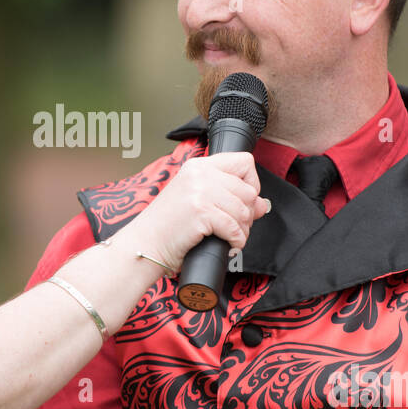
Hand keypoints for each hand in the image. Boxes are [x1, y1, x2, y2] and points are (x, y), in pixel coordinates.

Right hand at [116, 152, 269, 272]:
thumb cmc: (169, 227)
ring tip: (230, 238)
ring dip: (243, 230)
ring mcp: (199, 191)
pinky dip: (236, 241)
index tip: (241, 201)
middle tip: (235, 228)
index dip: (251, 183)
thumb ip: (229, 197)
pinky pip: (235, 227)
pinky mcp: (200, 211)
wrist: (144, 244)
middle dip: (248, 214)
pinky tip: (228, 246)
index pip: (244, 161)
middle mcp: (200, 173)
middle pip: (248, 189)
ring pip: (244, 210)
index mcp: (198, 165)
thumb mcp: (198, 202)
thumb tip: (263, 204)